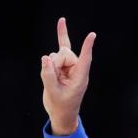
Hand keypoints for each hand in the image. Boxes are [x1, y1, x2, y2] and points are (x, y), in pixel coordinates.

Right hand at [40, 17, 95, 134]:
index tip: (92, 35)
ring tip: (52, 80)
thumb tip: (45, 58)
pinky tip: (62, 23)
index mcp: (80, 78)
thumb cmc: (61, 107)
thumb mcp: (53, 93)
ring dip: (51, 65)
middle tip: (53, 79)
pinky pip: (60, 49)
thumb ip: (48, 75)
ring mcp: (69, 67)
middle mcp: (76, 69)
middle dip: (55, 63)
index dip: (87, 48)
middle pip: (65, 55)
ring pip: (57, 55)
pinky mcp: (61, 66)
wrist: (61, 114)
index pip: (84, 59)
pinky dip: (61, 35)